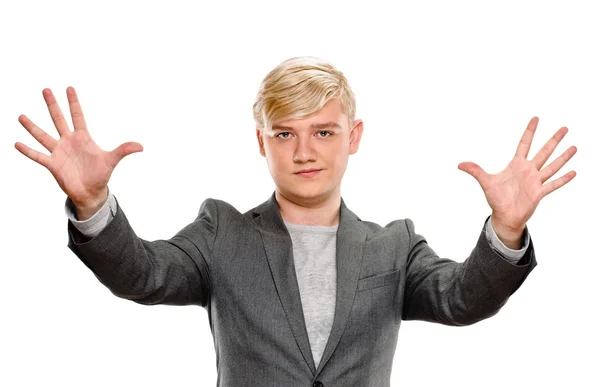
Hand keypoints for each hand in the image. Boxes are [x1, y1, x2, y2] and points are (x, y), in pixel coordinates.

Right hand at [15, 87, 142, 212]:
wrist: (91, 192)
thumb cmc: (101, 175)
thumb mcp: (112, 160)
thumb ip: (123, 151)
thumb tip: (141, 146)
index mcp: (83, 138)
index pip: (78, 116)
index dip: (74, 102)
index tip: (69, 87)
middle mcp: (69, 141)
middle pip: (59, 120)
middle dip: (53, 105)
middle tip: (46, 89)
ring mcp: (59, 152)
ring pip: (43, 136)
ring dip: (33, 126)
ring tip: (21, 116)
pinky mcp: (52, 164)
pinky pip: (37, 156)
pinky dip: (28, 150)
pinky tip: (17, 143)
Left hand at [457, 117, 576, 242]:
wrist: (504, 215)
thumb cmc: (496, 198)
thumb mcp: (486, 182)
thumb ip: (475, 171)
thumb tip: (460, 164)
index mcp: (516, 165)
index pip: (524, 144)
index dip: (530, 131)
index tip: (536, 118)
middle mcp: (528, 170)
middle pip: (544, 151)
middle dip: (553, 140)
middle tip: (564, 128)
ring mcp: (535, 181)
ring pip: (552, 166)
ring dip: (563, 157)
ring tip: (574, 147)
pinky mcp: (539, 193)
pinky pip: (553, 184)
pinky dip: (563, 179)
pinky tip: (574, 172)